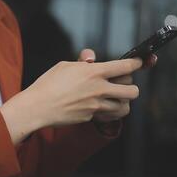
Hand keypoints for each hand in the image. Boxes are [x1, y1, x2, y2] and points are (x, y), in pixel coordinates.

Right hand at [0, 51, 143, 143]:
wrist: (38, 107)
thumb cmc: (49, 83)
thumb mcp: (65, 65)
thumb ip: (83, 62)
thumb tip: (92, 59)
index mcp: (94, 72)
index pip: (125, 66)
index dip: (137, 63)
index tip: (139, 62)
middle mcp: (99, 89)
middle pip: (132, 90)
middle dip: (132, 86)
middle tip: (123, 84)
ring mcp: (96, 106)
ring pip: (125, 107)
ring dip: (123, 102)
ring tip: (116, 98)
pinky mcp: (91, 117)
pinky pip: (109, 116)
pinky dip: (111, 112)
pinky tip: (104, 107)